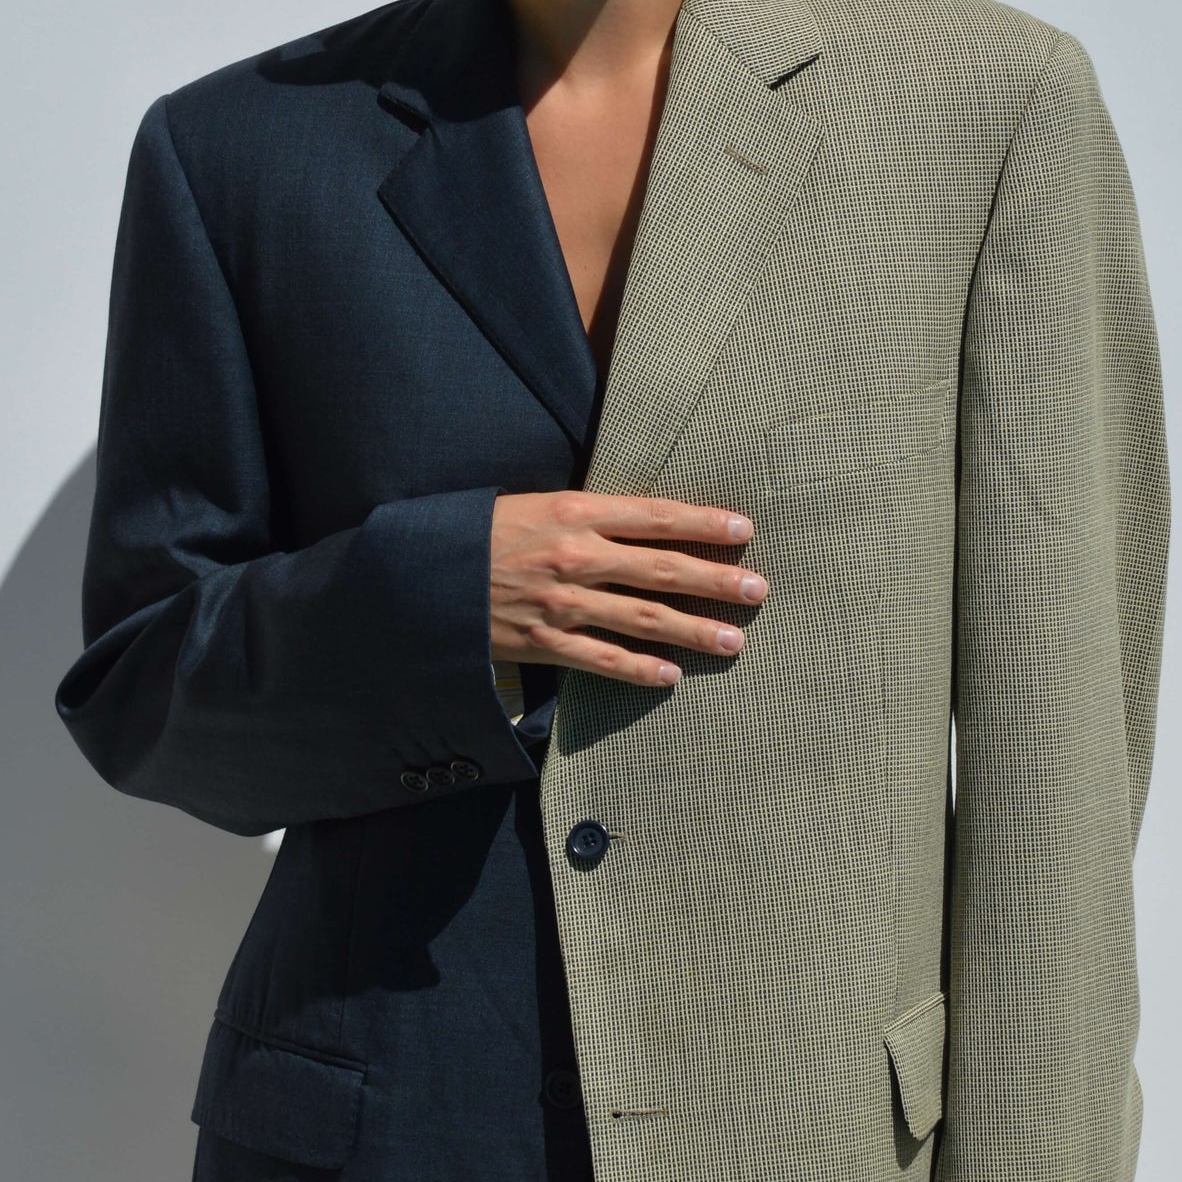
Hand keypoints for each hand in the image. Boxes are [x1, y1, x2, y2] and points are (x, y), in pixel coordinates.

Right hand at [489, 489, 767, 686]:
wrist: (422, 576)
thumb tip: (646, 526)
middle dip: (716, 580)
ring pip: (644, 619)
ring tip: (733, 640)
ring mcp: (563, 604)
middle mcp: (576, 557)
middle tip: (758, 590)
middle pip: (663, 569)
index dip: (704, 523)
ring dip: (694, 630)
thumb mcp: (536, 506)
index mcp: (575, 513)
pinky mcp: (545, 643)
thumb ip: (589, 517)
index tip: (744, 530)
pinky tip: (671, 676)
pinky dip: (640, 670)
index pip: (656, 517)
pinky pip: (603, 660)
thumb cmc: (482, 534)